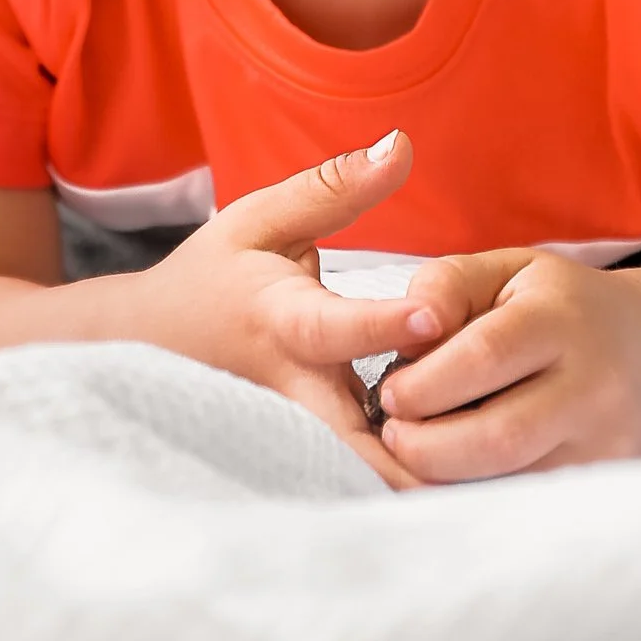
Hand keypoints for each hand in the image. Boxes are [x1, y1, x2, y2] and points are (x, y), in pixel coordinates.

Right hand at [134, 134, 461, 487]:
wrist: (140, 352)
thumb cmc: (211, 279)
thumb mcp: (259, 220)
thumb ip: (335, 188)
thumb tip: (403, 146)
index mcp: (283, 323)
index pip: (337, 327)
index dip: (384, 323)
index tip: (432, 315)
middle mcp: (291, 394)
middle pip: (357, 442)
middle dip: (421, 449)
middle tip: (494, 438)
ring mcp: (294, 442)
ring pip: (362, 482)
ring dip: (422, 484)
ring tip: (500, 480)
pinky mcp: (300, 469)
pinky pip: (359, 490)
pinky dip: (405, 494)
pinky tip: (464, 492)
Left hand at [374, 251, 640, 480]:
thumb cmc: (559, 307)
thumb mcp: (507, 270)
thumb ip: (448, 284)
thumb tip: (411, 324)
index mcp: (562, 320)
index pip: (483, 357)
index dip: (423, 384)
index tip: (389, 394)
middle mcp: (595, 386)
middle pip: (497, 438)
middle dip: (425, 447)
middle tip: (393, 436)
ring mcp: (608, 444)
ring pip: (510, 483)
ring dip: (446, 478)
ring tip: (419, 453)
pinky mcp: (606, 483)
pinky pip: (527, 504)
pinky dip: (479, 496)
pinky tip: (457, 473)